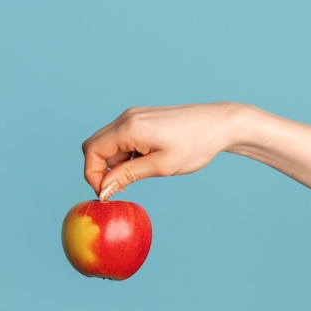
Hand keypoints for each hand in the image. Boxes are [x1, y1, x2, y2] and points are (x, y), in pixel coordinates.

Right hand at [82, 103, 236, 198]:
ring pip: (108, 144)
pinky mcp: (141, 120)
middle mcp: (126, 118)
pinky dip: (125, 155)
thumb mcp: (161, 166)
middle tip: (123, 187)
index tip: (108, 193)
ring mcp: (133, 117)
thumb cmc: (195, 145)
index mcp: (129, 128)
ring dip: (116, 164)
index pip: (91, 152)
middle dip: (102, 170)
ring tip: (141, 174)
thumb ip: (128, 175)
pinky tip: (146, 163)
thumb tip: (104, 188)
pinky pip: (121, 139)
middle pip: (95, 147)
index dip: (93, 176)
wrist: (219, 124)